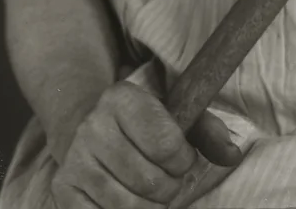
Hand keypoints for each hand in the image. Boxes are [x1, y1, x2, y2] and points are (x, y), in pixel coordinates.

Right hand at [51, 80, 241, 207]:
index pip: (165, 142)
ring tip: (153, 193)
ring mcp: (75, 160)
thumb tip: (232, 154)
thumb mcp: (174, 111)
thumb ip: (206, 130)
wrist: (88, 125)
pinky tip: (130, 201)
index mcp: (121, 98)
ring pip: (128, 206)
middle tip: (169, 181)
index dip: (183, 160)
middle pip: (149, 181)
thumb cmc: (143, 121)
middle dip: (170, 188)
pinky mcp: (64, 190)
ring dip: (151, 208)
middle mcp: (93, 126)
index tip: (183, 158)